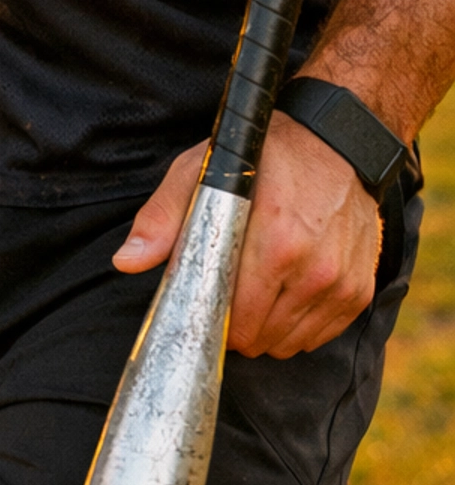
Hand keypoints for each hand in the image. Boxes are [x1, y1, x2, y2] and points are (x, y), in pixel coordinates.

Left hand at [113, 113, 381, 356]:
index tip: (207, 303)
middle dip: (238, 327)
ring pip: (289, 343)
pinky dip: (298, 326)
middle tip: (228, 297)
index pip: (237, 320)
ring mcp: (341, 282)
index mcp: (275, 239)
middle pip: (261, 337)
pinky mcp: (359, 291)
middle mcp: (314, 267)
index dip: (214, 318)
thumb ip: (163, 219)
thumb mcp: (202, 172)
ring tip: (257, 293)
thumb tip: (126, 261)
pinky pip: (320, 336)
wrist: (334, 140)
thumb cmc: (263, 155)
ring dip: (267, 330)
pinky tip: (286, 294)